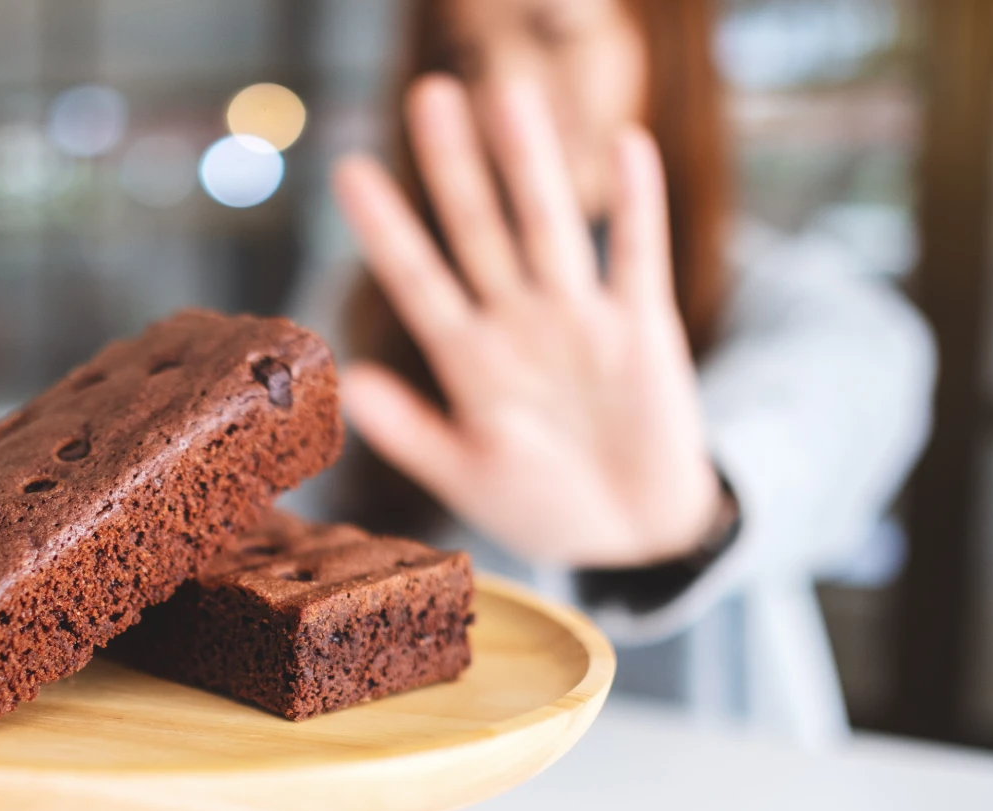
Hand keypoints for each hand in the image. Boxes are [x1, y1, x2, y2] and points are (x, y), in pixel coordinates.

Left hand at [332, 73, 719, 566]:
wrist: (631, 534)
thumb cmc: (541, 503)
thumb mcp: (467, 475)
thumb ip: (411, 433)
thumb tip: (348, 386)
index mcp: (468, 359)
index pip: (418, 280)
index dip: (387, 229)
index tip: (349, 170)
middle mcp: (518, 323)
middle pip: (480, 232)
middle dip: (455, 167)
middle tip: (429, 94)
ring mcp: (579, 319)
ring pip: (549, 227)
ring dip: (532, 166)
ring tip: (510, 97)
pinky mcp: (644, 328)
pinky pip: (638, 256)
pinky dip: (636, 206)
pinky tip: (626, 145)